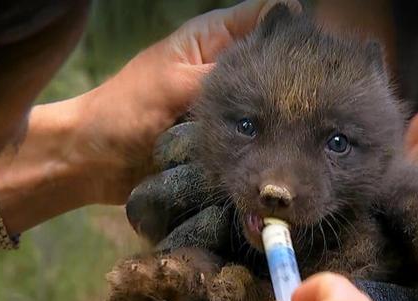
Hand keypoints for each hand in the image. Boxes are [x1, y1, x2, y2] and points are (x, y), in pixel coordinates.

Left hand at [56, 0, 300, 204]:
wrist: (95, 165)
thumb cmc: (124, 113)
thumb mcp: (175, 82)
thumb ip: (228, 66)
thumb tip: (283, 24)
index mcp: (213, 40)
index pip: (266, 17)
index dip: (294, 28)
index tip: (318, 52)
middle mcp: (228, 70)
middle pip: (277, 64)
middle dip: (298, 78)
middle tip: (322, 99)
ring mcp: (230, 110)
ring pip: (274, 106)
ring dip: (287, 118)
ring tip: (312, 128)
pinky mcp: (230, 144)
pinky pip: (259, 141)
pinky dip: (271, 146)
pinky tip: (290, 152)